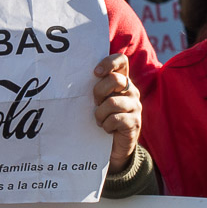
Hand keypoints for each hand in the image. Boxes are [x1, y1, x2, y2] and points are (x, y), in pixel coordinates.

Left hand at [92, 54, 141, 172]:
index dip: (109, 62)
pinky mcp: (135, 122)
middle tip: (95, 103)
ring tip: (99, 120)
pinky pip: (116, 119)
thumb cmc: (101, 118)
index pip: (121, 60)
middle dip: (98, 92)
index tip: (95, 72)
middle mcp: (131, 90)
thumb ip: (93, 87)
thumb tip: (71, 77)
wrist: (113, 146)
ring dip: (100, 114)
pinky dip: (107, 125)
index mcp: (121, 80)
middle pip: (115, 79)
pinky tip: (107, 129)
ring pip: (113, 102)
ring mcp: (135, 106)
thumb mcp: (97, 101)